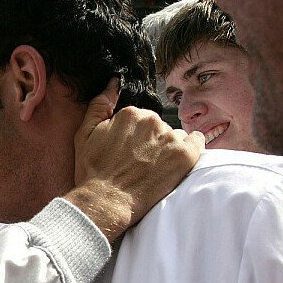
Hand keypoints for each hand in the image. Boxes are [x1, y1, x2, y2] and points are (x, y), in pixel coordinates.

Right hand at [69, 80, 203, 240]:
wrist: (107, 201)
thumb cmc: (93, 172)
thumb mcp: (85, 134)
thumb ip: (100, 104)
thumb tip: (114, 82)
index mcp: (130, 113)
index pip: (140, 119)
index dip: (134, 136)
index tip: (129, 152)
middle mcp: (152, 120)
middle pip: (158, 127)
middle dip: (151, 141)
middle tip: (140, 163)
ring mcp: (170, 137)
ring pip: (175, 136)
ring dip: (167, 148)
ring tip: (154, 168)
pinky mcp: (185, 155)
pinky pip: (197, 142)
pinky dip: (190, 149)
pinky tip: (177, 162)